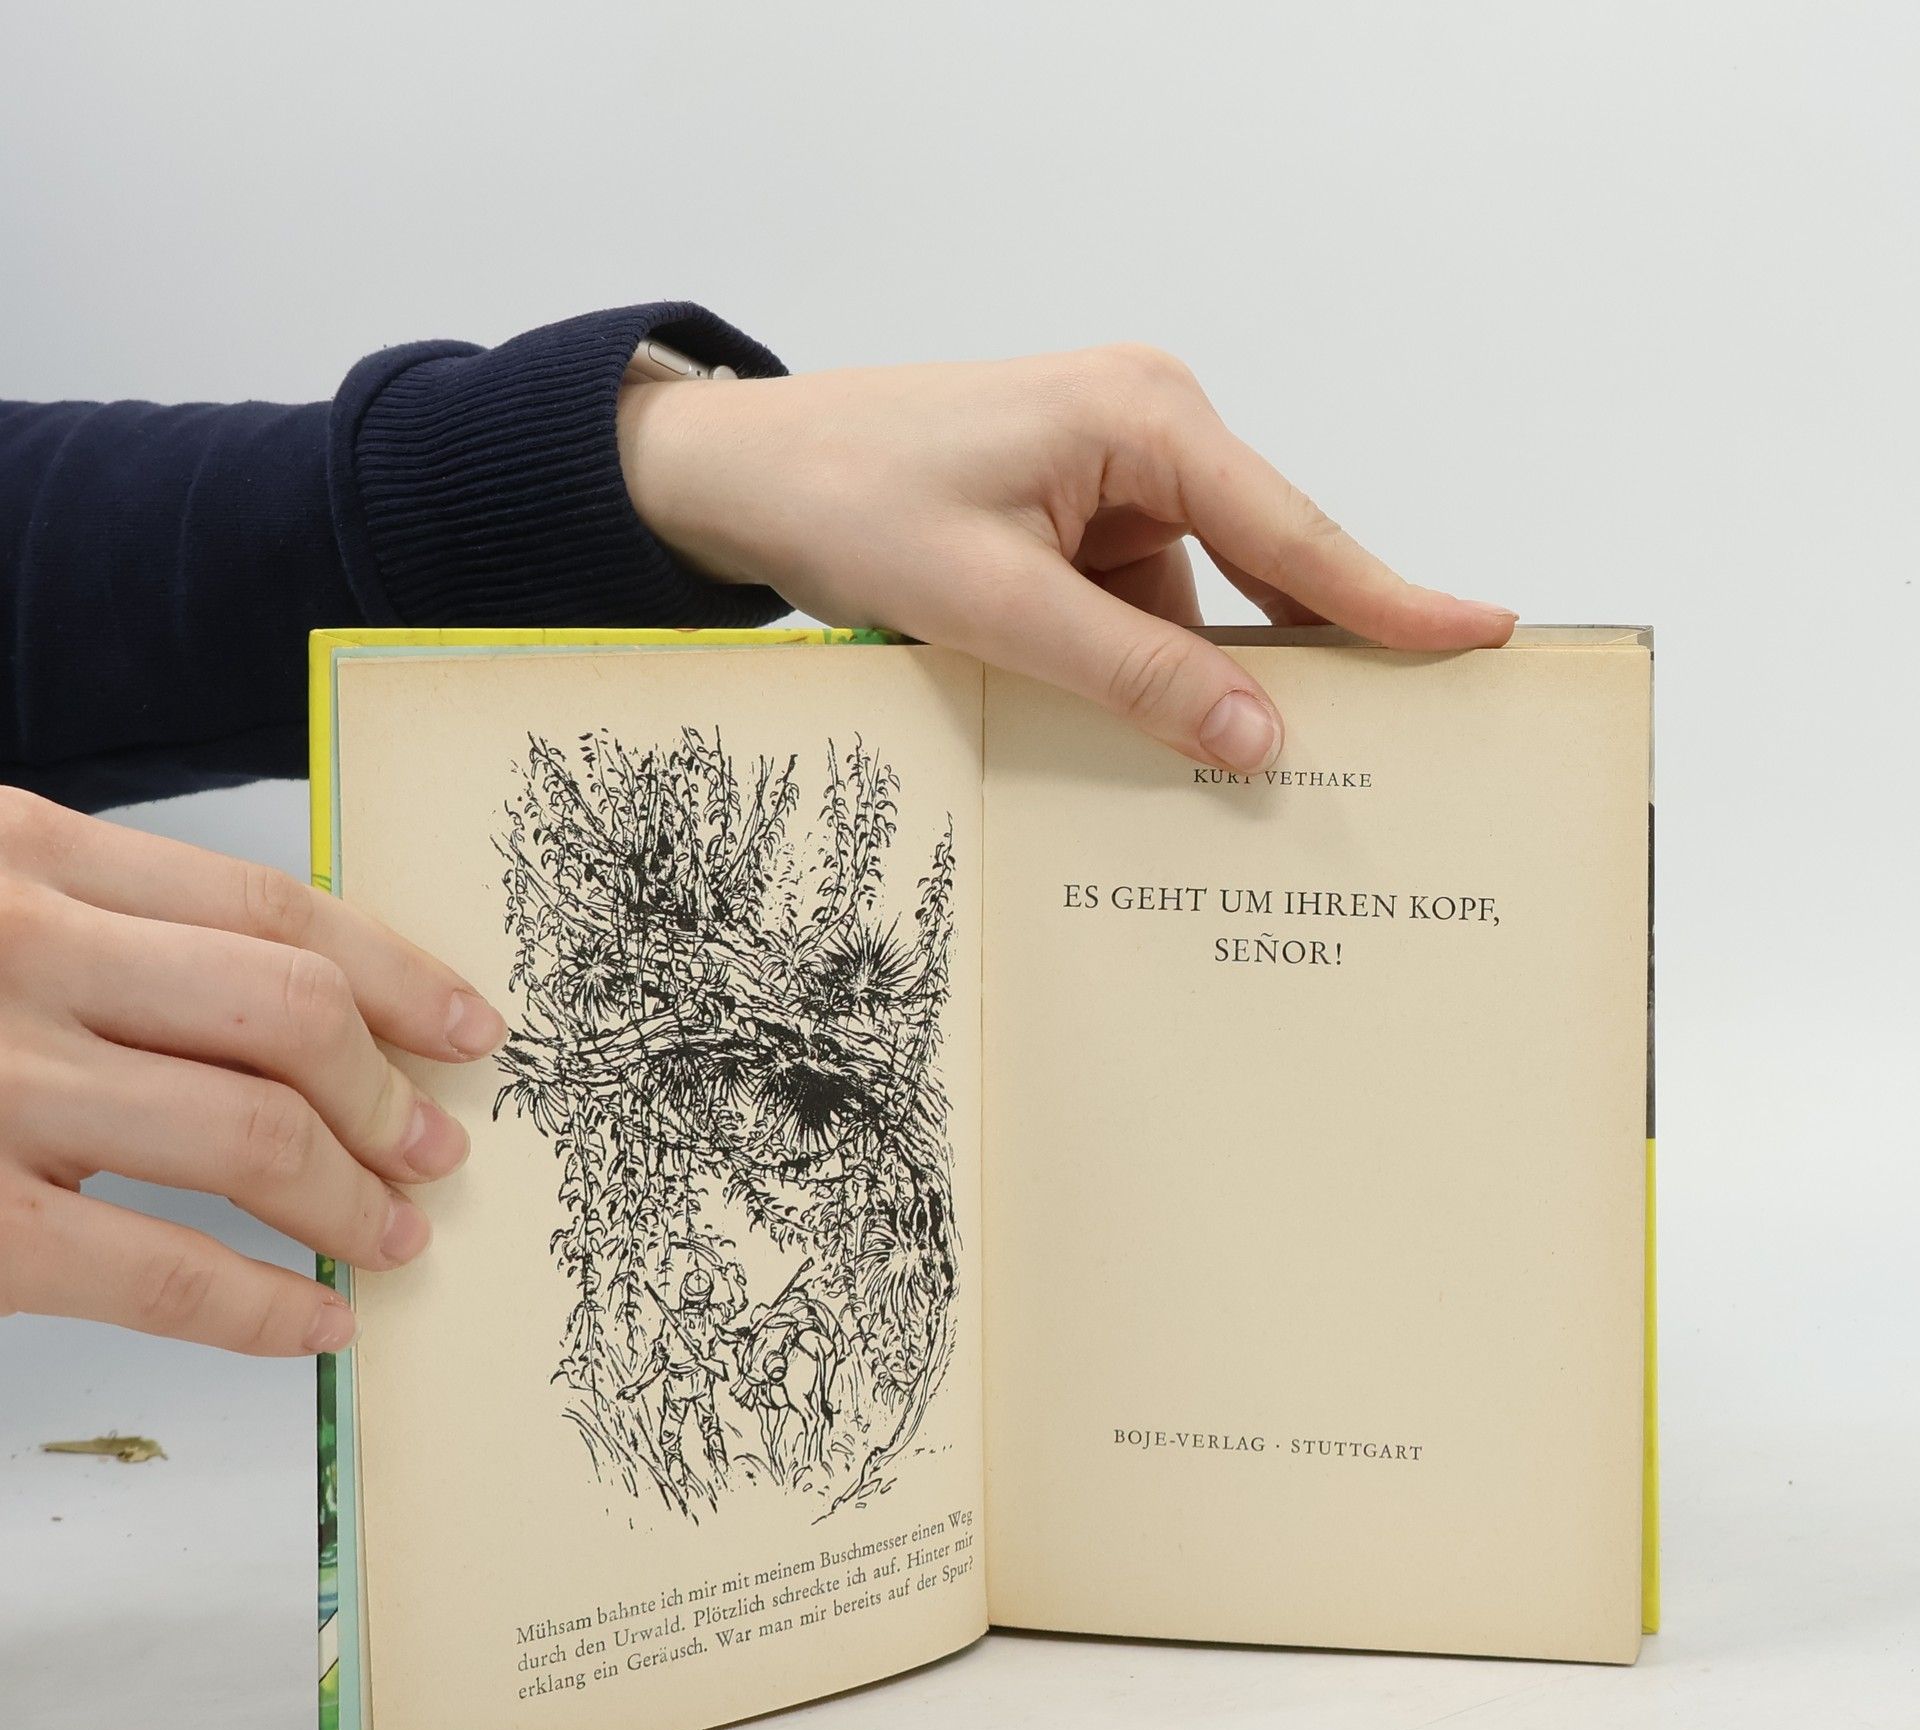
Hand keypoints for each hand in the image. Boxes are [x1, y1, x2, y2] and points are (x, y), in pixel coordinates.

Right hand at [0, 790, 506, 1354]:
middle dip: (388, 1089)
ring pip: (248, 1133)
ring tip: (397, 1234)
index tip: (470, 1025)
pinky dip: (262, 1306)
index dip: (399, 971)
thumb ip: (94, 918)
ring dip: (352, 1192)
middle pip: (289, 1012)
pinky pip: (158, 1270)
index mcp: (24, 853)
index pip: (273, 908)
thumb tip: (283, 994)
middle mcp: (17, 950)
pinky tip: (315, 1324)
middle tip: (440, 1145)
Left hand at [618, 345, 1514, 772]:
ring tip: (1174, 758)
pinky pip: (1133, 607)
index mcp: (1142, 417)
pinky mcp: (1073, 516)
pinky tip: (1108, 726)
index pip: (1294, 528)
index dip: (1390, 599)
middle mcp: (1144, 428)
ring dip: (1177, 681)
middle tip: (1363, 752)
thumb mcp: (995, 605)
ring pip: (1190, 603)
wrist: (741, 474)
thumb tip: (1259, 737)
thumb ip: (1132, 672)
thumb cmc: (848, 500)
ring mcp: (1109, 473)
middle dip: (1284, 662)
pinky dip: (1126, 667)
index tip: (1484, 638)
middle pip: (1258, 566)